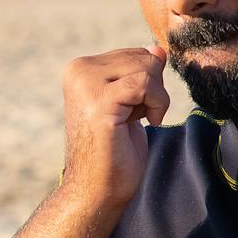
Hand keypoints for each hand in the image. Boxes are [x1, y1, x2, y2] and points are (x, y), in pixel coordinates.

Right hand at [59, 44, 169, 210]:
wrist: (97, 189)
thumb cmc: (115, 150)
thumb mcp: (132, 102)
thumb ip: (141, 73)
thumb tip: (159, 49)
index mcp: (80, 67)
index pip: (136, 53)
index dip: (148, 81)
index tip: (132, 109)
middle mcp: (78, 70)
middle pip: (144, 56)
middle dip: (154, 88)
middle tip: (137, 116)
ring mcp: (86, 85)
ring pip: (148, 67)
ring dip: (157, 97)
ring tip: (139, 120)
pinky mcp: (100, 101)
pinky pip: (146, 83)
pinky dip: (157, 104)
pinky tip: (147, 123)